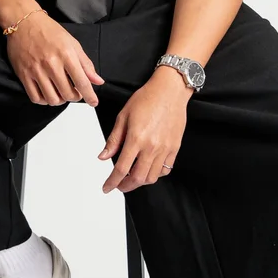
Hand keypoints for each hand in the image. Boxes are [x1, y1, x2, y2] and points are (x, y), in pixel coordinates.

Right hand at [5, 9, 104, 105]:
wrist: (24, 22)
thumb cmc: (49, 31)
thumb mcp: (72, 43)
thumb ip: (86, 64)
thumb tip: (98, 81)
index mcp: (66, 55)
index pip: (82, 82)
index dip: (90, 96)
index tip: (93, 102)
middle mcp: (51, 64)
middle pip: (67, 94)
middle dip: (74, 97)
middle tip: (75, 92)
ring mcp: (36, 70)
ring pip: (52, 99)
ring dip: (60, 100)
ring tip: (61, 93)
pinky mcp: (23, 74)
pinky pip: (35, 98)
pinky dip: (44, 100)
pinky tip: (47, 94)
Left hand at [98, 68, 189, 191]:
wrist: (170, 90)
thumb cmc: (147, 98)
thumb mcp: (123, 116)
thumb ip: (114, 139)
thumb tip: (103, 157)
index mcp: (136, 138)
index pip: (121, 169)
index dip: (112, 182)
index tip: (107, 187)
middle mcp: (152, 146)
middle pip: (137, 178)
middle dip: (125, 186)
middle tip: (118, 185)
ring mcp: (165, 149)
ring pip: (152, 177)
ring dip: (140, 182)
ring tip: (132, 177)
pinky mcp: (175, 148)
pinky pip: (165, 169)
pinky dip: (155, 174)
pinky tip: (147, 168)